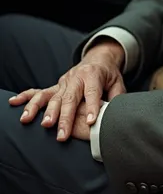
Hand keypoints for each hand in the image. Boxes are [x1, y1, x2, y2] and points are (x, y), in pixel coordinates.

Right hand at [9, 39, 125, 140]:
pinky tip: (13, 102)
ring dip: (43, 110)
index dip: (91, 106)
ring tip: (35, 123)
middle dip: (64, 117)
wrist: (98, 58)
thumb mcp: (118, 82)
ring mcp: (63, 82)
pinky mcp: (56, 86)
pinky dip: (26, 97)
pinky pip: (39, 91)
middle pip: (69, 98)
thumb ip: (116, 97)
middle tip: (61, 135)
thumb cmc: (109, 74)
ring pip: (51, 96)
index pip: (92, 92)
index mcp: (93, 74)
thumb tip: (116, 113)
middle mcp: (75, 77)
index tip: (90, 121)